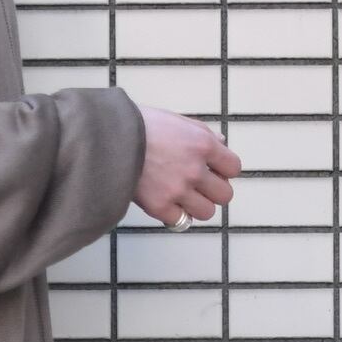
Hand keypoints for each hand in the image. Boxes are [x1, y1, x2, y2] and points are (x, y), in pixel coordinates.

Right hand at [131, 106, 241, 225]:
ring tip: (181, 198)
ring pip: (206, 212)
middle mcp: (196, 170)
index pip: (234, 168)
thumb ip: (202, 133)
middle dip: (213, 192)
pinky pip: (180, 221)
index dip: (224, 171)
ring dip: (196, 206)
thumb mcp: (176, 120)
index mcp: (203, 145)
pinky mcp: (160, 207)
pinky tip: (165, 204)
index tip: (212, 171)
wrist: (107, 139)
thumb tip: (220, 145)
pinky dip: (174, 215)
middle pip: (225, 195)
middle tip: (198, 188)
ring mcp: (178, 190)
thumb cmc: (138, 126)